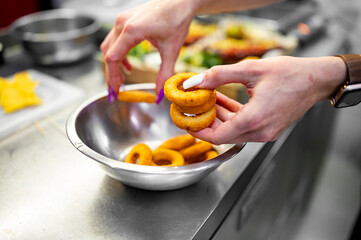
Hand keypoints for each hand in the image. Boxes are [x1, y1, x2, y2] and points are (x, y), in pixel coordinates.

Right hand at [101, 0, 195, 94]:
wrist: (180, 1)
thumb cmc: (176, 19)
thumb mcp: (172, 51)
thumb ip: (165, 73)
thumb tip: (160, 93)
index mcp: (131, 30)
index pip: (113, 58)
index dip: (112, 77)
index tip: (117, 91)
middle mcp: (122, 24)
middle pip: (108, 54)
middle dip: (111, 74)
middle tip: (117, 90)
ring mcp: (122, 20)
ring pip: (109, 47)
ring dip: (114, 65)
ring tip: (122, 80)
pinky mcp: (125, 20)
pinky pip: (115, 40)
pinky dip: (118, 54)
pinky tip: (128, 66)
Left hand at [188, 56, 345, 143]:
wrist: (316, 79)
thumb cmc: (289, 73)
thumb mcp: (249, 69)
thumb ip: (218, 76)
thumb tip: (193, 82)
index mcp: (254, 120)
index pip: (217, 137)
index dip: (198, 131)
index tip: (186, 122)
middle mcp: (260, 131)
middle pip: (224, 135)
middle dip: (206, 122)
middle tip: (193, 108)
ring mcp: (266, 132)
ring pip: (233, 130)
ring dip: (219, 117)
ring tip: (208, 98)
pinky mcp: (269, 128)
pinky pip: (244, 126)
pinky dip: (232, 116)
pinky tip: (223, 100)